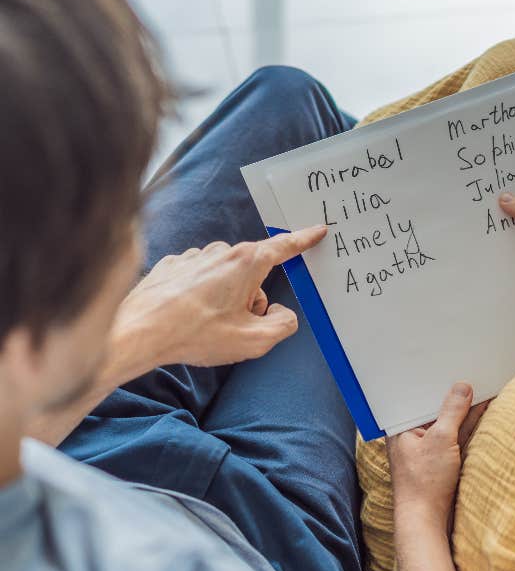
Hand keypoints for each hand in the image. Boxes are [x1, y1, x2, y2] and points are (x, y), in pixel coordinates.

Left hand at [117, 226, 326, 367]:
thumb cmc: (196, 334)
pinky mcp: (173, 266)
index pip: (284, 247)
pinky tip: (187, 316)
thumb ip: (283, 325)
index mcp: (247, 263)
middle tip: (235, 327)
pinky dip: (201, 297)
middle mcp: (222, 252)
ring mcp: (195, 257)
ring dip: (226, 299)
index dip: (304, 240)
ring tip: (206, 325)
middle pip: (254, 273)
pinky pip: (201, 280)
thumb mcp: (255, 340)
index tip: (318, 230)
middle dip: (253, 299)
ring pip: (227, 278)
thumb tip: (281, 313)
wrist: (139, 332)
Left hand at [387, 383, 488, 532]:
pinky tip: (482, 411)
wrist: (425, 521)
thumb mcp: (440, 438)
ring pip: (449, 423)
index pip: (420, 398)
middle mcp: (412, 436)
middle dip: (455, 397)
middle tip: (474, 376)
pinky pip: (455, 437)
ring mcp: (427, 449)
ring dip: (465, 411)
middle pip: (436, 410)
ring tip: (484, 389)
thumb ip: (452, 411)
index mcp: (401, 428)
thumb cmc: (424, 483)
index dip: (438, 384)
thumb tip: (462, 388)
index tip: (455, 369)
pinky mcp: (440, 461)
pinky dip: (468, 426)